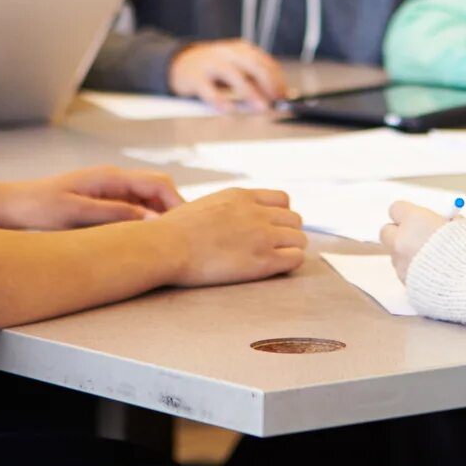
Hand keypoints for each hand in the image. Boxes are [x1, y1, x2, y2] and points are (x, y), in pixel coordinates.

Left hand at [0, 165, 185, 229]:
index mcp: (110, 177)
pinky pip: (132, 209)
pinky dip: (143, 222)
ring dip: (159, 217)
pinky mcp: (101, 202)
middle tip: (183, 238)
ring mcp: (108, 190)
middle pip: (158, 190)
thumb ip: (115, 215)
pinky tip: (142, 242)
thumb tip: (153, 221)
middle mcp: (113, 179)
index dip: (178, 204)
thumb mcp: (77, 213)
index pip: (159, 184)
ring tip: (166, 243)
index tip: (188, 228)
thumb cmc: (38, 209)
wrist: (10, 207)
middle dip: (174, 210)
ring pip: (147, 201)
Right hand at [153, 188, 306, 285]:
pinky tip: (276, 269)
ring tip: (276, 259)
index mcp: (241, 196)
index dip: (280, 215)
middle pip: (294, 219)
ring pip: (299, 239)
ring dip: (291, 248)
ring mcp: (262, 235)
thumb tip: (224, 220)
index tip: (271, 228)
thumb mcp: (204, 205)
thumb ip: (225, 209)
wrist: (166, 246)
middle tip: (274, 247)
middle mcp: (256, 212)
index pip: (282, 199)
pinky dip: (290, 263)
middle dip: (287, 233)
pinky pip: (295, 258)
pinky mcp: (263, 260)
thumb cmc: (173, 231)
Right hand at [168, 40, 288, 110]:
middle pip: (253, 65)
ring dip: (250, 92)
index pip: (265, 62)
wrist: (180, 64)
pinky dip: (220, 100)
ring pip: (233, 74)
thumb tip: (278, 96)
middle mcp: (228, 53)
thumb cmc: (214, 69)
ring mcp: (211, 63)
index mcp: (241, 50)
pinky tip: (229, 109)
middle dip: (269, 83)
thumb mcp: (236, 68)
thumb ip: (254, 79)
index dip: (278, 79)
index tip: (285, 95)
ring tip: (261, 106)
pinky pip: (209, 89)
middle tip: (276, 101)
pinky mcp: (196, 77)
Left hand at [379, 201, 451, 283]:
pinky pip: (403, 271)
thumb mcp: (462, 226)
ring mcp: (401, 262)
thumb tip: (443, 221)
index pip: (397, 208)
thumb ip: (446, 221)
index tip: (416, 217)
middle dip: (399, 232)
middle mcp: (402, 240)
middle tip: (416, 235)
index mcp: (415, 220)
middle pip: (386, 231)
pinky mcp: (404, 281)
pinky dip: (413, 270)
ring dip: (407, 253)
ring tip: (430, 258)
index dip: (408, 213)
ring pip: (395, 254)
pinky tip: (432, 272)